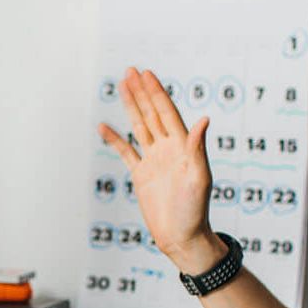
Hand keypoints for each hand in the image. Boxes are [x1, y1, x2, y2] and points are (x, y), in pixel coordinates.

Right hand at [99, 68, 222, 273]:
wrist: (181, 236)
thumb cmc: (194, 211)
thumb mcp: (199, 179)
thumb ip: (198, 148)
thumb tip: (204, 119)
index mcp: (183, 147)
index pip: (167, 113)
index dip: (156, 93)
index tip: (147, 74)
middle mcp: (168, 149)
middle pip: (152, 114)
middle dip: (142, 92)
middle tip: (131, 71)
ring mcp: (154, 161)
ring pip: (139, 127)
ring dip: (131, 107)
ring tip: (122, 86)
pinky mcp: (142, 175)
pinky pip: (126, 152)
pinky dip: (115, 139)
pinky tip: (104, 127)